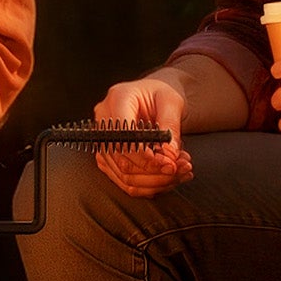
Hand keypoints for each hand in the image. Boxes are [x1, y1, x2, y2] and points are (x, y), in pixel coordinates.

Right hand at [94, 75, 195, 196]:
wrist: (154, 98)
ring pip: (121, 173)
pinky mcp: (106, 155)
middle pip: (121, 158)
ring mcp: (102, 139)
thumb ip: (171, 127)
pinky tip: (166, 179)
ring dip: (153, 181)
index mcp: (118, 98)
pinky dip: (147, 184)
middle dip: (153, 171)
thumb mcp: (173, 102)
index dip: (146, 156)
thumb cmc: (161, 96)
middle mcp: (104, 119)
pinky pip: (122, 178)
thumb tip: (170, 154)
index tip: (170, 164)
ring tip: (178, 174)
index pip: (124, 135)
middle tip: (179, 170)